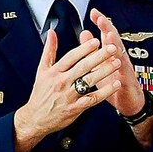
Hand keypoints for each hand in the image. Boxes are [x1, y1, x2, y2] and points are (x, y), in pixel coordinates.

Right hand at [13, 27, 114, 151]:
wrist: (35, 118)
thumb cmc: (40, 94)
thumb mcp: (42, 70)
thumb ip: (49, 50)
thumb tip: (51, 32)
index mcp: (54, 72)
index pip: (71, 57)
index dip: (84, 48)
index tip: (96, 41)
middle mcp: (62, 82)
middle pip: (83, 66)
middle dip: (99, 56)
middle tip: (112, 48)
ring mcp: (69, 95)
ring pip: (90, 81)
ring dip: (105, 71)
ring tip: (117, 63)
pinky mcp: (75, 108)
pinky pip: (93, 98)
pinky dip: (105, 91)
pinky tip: (115, 85)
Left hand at [86, 9, 147, 116]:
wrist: (128, 102)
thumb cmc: (114, 83)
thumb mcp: (100, 65)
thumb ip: (92, 50)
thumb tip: (84, 33)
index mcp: (111, 53)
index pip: (106, 34)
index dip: (101, 23)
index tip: (94, 12)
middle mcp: (119, 58)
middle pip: (114, 40)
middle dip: (108, 28)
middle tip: (101, 18)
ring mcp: (125, 68)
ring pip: (120, 53)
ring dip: (115, 44)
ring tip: (108, 34)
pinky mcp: (128, 80)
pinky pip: (124, 72)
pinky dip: (121, 65)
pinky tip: (117, 60)